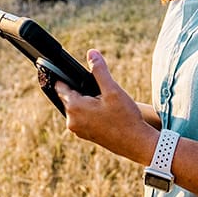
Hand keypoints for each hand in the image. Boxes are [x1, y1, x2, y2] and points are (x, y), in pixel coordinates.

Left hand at [53, 50, 158, 164]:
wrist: (136, 143)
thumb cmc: (125, 117)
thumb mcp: (113, 90)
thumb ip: (99, 70)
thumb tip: (91, 53)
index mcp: (75, 108)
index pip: (61, 86)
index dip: (66, 77)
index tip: (69, 71)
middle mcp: (72, 121)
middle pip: (69, 97)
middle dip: (81, 90)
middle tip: (98, 88)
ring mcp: (78, 130)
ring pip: (76, 107)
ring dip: (86, 101)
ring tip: (104, 99)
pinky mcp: (85, 135)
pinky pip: (82, 117)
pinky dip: (90, 111)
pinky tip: (105, 110)